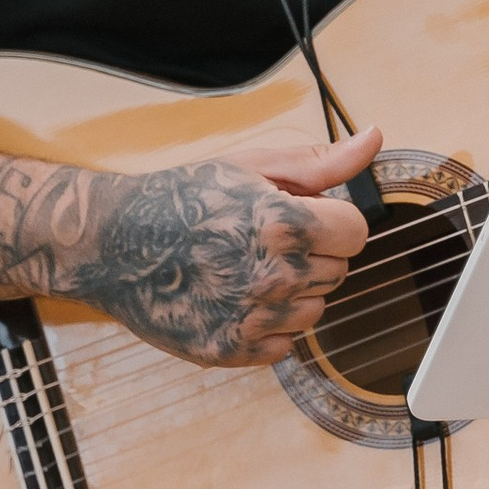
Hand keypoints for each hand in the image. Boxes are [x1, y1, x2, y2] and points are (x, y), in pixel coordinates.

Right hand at [86, 121, 381, 368]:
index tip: (303, 216)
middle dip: (312, 254)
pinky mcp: (231, 351)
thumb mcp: (251, 167)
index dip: (332, 220)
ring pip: (315, 311)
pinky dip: (267, 326)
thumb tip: (375, 137)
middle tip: (262, 240)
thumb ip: (321, 162)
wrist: (113, 244)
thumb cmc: (181, 198)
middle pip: (337, 271)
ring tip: (246, 268)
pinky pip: (284, 345)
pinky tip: (234, 298)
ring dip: (293, 292)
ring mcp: (252, 319)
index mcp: (284, 225)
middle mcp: (274, 277)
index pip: (356, 233)